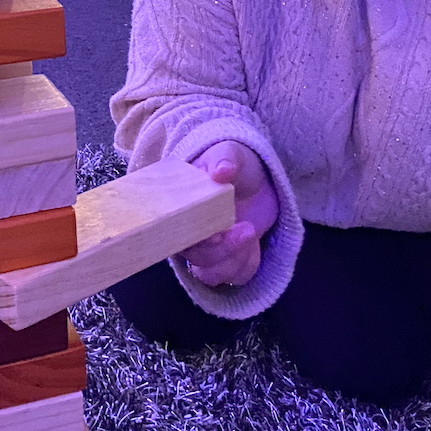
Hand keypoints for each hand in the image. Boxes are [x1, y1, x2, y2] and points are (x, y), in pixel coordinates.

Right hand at [181, 140, 279, 287]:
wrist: (255, 178)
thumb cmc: (234, 163)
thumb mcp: (230, 154)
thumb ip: (224, 160)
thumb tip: (220, 171)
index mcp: (179, 208)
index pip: (175, 232)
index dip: (193, 240)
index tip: (216, 234)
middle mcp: (187, 234)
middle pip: (195, 258)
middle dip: (222, 250)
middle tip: (247, 229)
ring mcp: (208, 251)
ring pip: (211, 275)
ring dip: (234, 260)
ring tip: (252, 232)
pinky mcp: (228, 260)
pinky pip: (233, 277)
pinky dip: (246, 265)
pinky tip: (255, 245)